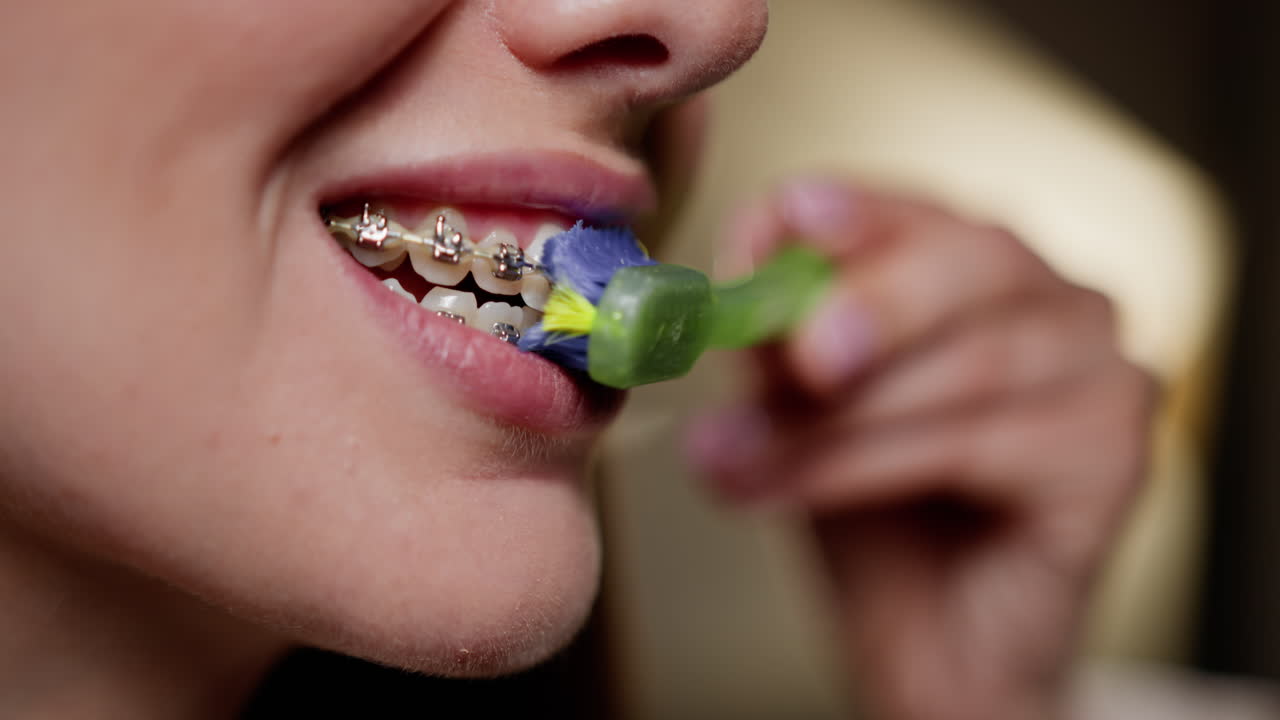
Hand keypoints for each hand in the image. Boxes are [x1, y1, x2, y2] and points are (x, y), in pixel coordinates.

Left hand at [686, 179, 1154, 719]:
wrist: (934, 638)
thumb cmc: (876, 508)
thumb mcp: (800, 410)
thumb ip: (775, 346)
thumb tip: (733, 291)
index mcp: (970, 262)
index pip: (912, 207)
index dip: (852, 208)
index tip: (790, 215)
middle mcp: (1050, 294)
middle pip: (972, 258)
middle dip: (870, 303)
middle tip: (797, 355)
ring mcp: (1099, 364)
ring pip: (970, 362)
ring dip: (837, 419)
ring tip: (734, 458)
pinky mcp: (1117, 447)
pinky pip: (986, 441)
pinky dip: (876, 467)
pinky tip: (800, 494)